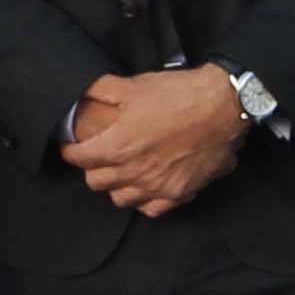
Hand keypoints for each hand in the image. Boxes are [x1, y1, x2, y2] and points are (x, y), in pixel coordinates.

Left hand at [59, 67, 245, 216]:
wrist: (223, 106)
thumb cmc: (181, 95)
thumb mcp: (135, 85)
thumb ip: (103, 90)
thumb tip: (84, 92)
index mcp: (119, 145)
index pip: (80, 158)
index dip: (71, 151)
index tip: (71, 146)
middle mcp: (135, 171)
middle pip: (97, 182)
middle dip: (91, 169)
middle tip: (96, 157)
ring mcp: (157, 186)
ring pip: (121, 199)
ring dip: (116, 186)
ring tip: (120, 173)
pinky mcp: (179, 192)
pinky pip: (152, 209)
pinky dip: (144, 200)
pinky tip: (146, 187)